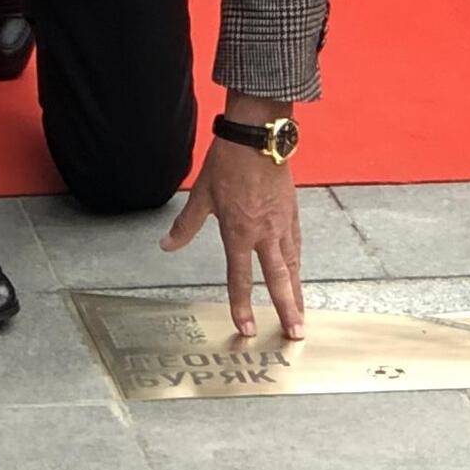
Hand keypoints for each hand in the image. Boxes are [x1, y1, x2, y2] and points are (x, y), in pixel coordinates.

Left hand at [162, 106, 307, 344]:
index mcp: (239, 232)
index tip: (247, 328)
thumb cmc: (228, 162)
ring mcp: (282, 223)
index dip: (242, 306)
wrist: (256, 136)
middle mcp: (264, 233)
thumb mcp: (201, 194)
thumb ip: (186, 225)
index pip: (240, 278)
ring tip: (302, 314)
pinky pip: (297, 245)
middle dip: (288, 308)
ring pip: (293, 265)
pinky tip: (299, 273)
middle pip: (278, 278)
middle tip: (296, 333)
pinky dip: (299, 264)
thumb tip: (167, 245)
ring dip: (298, 291)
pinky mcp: (292, 212)